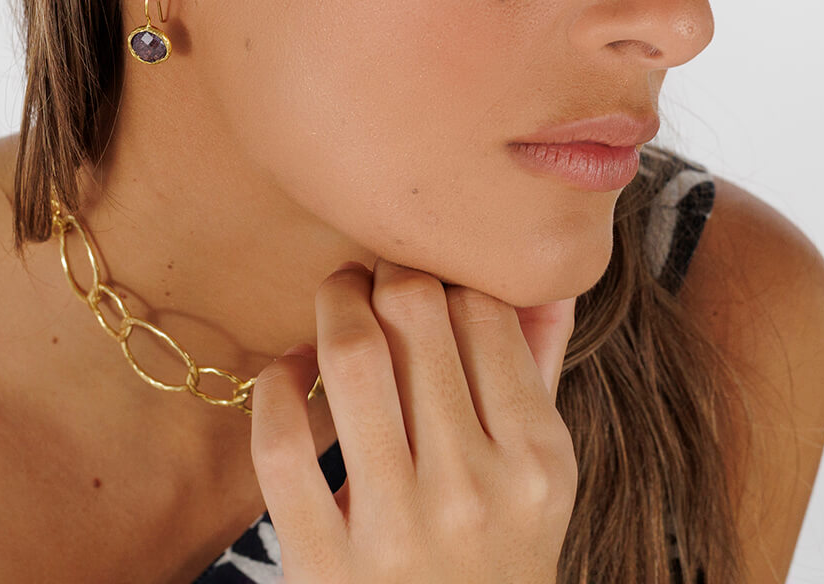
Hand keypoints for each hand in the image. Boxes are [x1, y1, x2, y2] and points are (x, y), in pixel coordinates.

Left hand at [250, 257, 578, 583]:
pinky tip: (292, 369)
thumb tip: (546, 277)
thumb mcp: (539, 474)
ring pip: (353, 358)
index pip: (483, 309)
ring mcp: (397, 529)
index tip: (423, 270)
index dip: (444, 269)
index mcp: (537, 458)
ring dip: (334, 303)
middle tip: (373, 273)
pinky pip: (284, 441)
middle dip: (385, 270)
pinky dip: (278, 384)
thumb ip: (541, 371)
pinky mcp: (323, 565)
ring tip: (338, 298)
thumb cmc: (496, 553)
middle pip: (415, 312)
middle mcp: (474, 489)